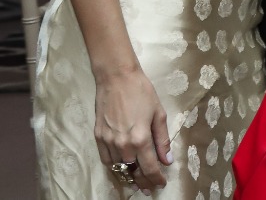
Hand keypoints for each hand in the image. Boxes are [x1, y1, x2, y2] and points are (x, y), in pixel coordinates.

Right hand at [93, 67, 171, 193]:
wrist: (116, 78)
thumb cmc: (141, 92)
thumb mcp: (158, 114)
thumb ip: (162, 140)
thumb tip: (167, 160)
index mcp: (140, 138)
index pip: (149, 168)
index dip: (156, 179)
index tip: (161, 184)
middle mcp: (123, 144)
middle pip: (133, 171)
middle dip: (143, 181)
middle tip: (149, 187)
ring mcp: (108, 142)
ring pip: (118, 168)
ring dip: (127, 176)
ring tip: (136, 181)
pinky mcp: (98, 137)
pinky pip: (106, 160)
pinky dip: (114, 167)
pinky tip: (121, 168)